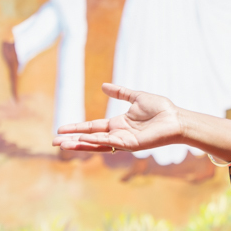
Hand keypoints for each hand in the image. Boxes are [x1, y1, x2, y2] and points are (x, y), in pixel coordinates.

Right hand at [54, 83, 183, 152]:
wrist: (177, 118)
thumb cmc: (161, 109)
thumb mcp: (137, 97)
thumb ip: (120, 93)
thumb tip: (103, 86)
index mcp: (118, 124)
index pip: (92, 127)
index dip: (77, 127)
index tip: (60, 129)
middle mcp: (118, 134)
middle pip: (90, 138)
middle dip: (72, 140)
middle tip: (54, 143)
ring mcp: (123, 141)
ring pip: (97, 144)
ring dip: (79, 144)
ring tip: (62, 145)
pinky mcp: (131, 145)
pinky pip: (110, 143)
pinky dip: (96, 142)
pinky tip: (82, 140)